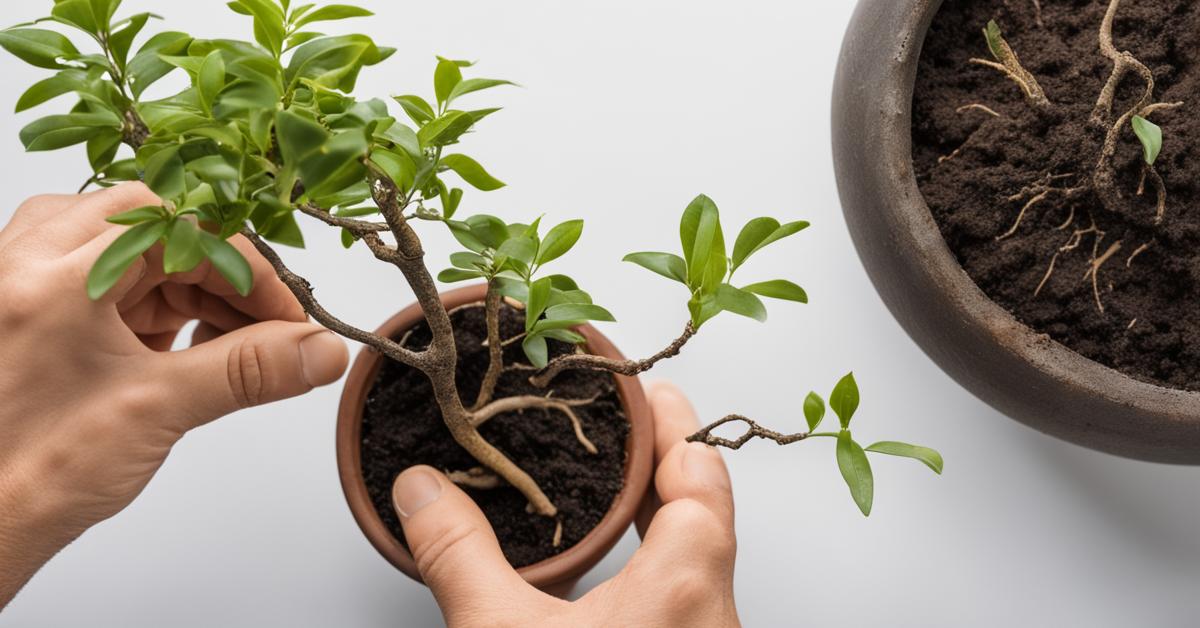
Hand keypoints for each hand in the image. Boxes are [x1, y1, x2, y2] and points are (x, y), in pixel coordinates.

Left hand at [0, 184, 348, 606]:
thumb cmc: (36, 472)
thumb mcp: (160, 410)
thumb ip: (250, 370)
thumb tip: (320, 350)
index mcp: (55, 274)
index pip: (180, 231)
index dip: (247, 271)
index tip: (288, 316)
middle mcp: (28, 262)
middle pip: (155, 228)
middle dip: (218, 275)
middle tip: (263, 323)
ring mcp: (24, 282)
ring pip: (131, 251)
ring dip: (188, 288)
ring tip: (224, 339)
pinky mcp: (33, 308)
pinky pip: (107, 280)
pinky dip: (154, 305)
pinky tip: (181, 344)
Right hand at [391, 382, 739, 626]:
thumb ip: (459, 555)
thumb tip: (420, 488)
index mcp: (683, 588)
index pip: (702, 478)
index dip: (677, 426)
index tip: (654, 391)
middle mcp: (710, 615)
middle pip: (708, 512)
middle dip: (670, 461)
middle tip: (638, 424)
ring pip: (699, 559)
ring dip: (666, 514)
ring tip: (625, 481)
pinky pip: (683, 596)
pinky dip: (654, 560)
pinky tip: (614, 568)